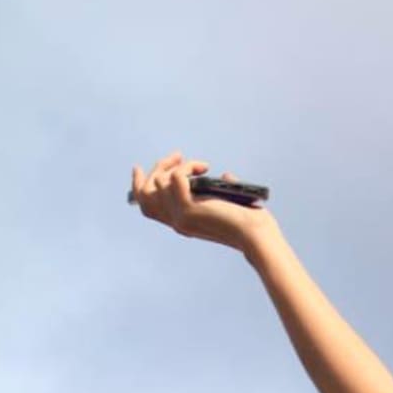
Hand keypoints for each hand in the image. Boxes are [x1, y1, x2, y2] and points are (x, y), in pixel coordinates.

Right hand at [130, 152, 275, 253]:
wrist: (254, 235)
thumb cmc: (247, 222)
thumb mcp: (226, 205)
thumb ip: (219, 193)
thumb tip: (224, 176)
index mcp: (181, 222)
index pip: (147, 206)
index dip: (138, 186)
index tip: (138, 167)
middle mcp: (176, 222)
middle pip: (146, 192)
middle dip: (158, 168)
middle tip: (178, 156)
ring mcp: (180, 216)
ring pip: (159, 181)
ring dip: (179, 166)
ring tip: (202, 166)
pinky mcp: (188, 208)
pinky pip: (175, 177)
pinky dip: (188, 167)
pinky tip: (204, 168)